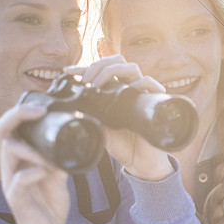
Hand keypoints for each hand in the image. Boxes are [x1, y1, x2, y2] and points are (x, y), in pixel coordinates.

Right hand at [0, 104, 70, 223]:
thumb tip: (72, 143)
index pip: (8, 128)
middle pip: (0, 132)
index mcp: (18, 159)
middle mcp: (10, 167)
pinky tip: (47, 172)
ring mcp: (11, 183)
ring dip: (30, 147)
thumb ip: (60, 160)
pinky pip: (18, 181)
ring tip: (49, 153)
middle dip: (17, 116)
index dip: (19, 113)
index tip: (40, 106)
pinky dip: (33, 172)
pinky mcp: (16, 199)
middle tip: (37, 112)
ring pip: (7, 152)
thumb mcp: (58, 176)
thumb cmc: (49, 204)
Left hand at [66, 56, 173, 180]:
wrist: (140, 161)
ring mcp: (142, 93)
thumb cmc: (121, 145)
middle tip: (87, 80)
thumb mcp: (98, 129)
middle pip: (117, 61)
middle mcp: (129, 88)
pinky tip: (130, 90)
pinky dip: (142, 82)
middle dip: (99, 66)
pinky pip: (152, 84)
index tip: (67, 72)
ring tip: (98, 85)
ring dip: (112, 71)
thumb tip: (69, 109)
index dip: (83, 68)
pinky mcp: (155, 102)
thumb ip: (89, 117)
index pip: (99, 71)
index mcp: (114, 91)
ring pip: (132, 67)